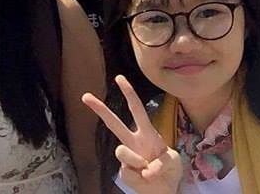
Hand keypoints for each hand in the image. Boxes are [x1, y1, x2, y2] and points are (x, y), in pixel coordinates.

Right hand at [82, 75, 181, 193]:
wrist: (166, 190)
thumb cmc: (170, 171)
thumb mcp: (174, 162)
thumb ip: (163, 162)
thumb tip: (145, 169)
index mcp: (147, 133)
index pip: (137, 109)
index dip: (129, 93)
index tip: (119, 78)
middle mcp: (134, 142)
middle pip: (114, 123)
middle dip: (100, 109)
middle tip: (85, 96)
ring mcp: (127, 157)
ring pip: (121, 151)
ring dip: (136, 161)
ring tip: (148, 172)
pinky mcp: (123, 172)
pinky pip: (128, 172)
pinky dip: (140, 178)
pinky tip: (145, 180)